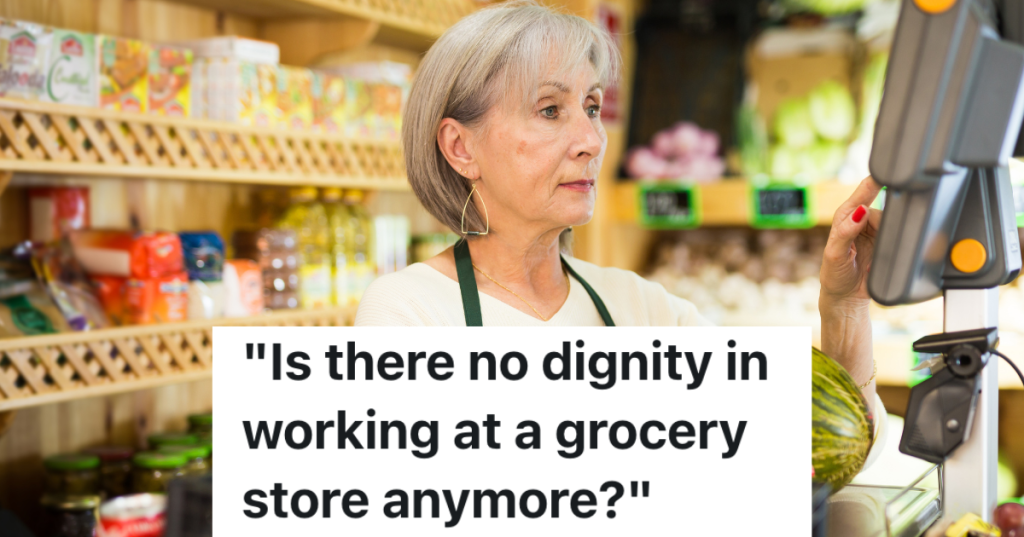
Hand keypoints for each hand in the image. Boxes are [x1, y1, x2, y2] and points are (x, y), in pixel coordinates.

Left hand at [820, 176, 883, 307]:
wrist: (847, 297)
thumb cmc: (834, 275)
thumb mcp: (834, 254)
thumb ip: (845, 232)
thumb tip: (860, 212)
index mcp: (845, 217)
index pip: (862, 193)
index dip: (874, 182)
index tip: (885, 174)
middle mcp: (861, 220)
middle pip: (883, 209)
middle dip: (884, 222)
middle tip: (876, 243)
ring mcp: (875, 231)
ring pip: (894, 222)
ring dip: (890, 236)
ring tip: (874, 255)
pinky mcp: (887, 243)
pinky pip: (899, 236)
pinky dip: (896, 243)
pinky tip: (883, 256)